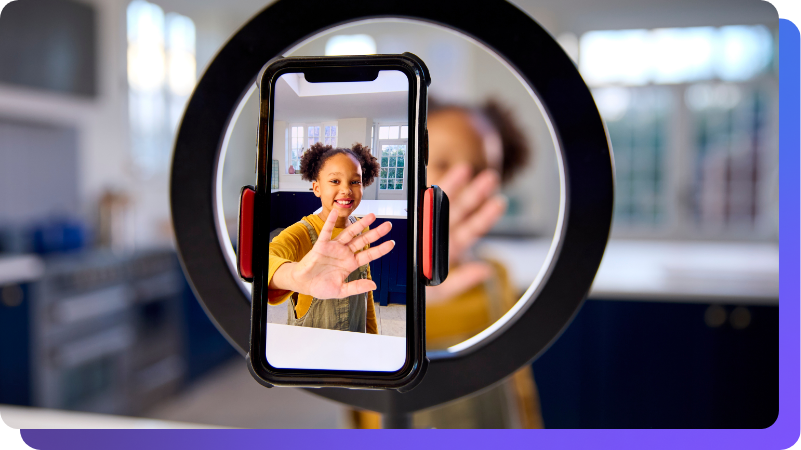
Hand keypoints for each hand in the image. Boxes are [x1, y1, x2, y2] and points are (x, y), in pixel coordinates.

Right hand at [273, 211, 394, 298]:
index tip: (392, 243)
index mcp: (350, 264)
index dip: (380, 249)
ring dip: (360, 224)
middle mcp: (344, 253)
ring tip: (372, 216)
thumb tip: (374, 285)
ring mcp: (334, 247)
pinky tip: (336, 212)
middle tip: (388, 225)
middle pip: (363, 240)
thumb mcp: (341, 290)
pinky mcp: (321, 245)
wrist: (303, 284)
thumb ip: (357, 287)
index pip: (369, 255)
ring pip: (349, 233)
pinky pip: (326, 232)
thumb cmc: (321, 286)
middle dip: (375, 233)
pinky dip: (330, 221)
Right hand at [427, 163, 506, 302]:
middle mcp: (442, 234)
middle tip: (490, 177)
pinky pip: (422, 204)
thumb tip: (485, 270)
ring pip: (443, 202)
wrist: (395, 291)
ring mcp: (428, 225)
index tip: (497, 202)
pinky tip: (435, 179)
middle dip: (476, 193)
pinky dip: (429, 192)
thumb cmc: (419, 291)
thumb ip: (462, 281)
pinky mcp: (413, 222)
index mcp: (452, 248)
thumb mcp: (442, 291)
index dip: (485, 215)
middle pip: (462, 210)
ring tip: (466, 169)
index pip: (472, 229)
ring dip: (455, 185)